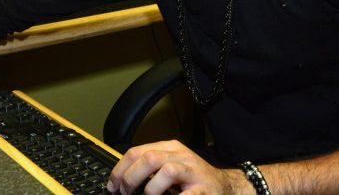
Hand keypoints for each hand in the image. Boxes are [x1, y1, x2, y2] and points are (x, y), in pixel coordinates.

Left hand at [107, 140, 240, 194]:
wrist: (226, 187)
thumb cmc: (194, 179)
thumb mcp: (172, 165)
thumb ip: (150, 167)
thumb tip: (121, 178)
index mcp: (170, 148)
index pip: (137, 151)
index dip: (120, 170)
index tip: (112, 185)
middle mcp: (181, 156)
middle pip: (149, 158)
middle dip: (131, 178)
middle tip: (125, 193)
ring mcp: (193, 172)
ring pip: (166, 171)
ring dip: (151, 189)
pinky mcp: (203, 190)